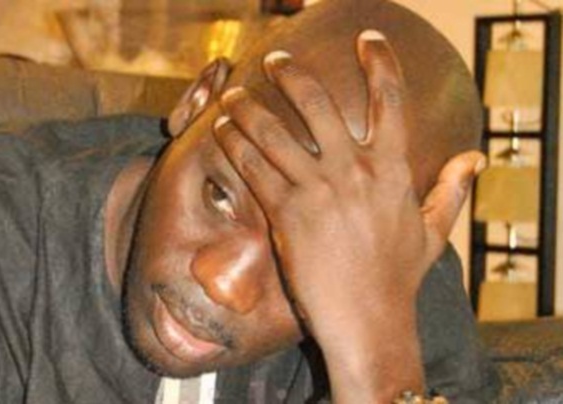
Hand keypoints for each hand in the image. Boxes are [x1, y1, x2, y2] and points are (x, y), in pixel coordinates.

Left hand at [213, 31, 484, 402]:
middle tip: (275, 61)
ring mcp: (318, 191)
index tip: (369, 38)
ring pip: (274, 133)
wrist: (368, 321)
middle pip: (318, 103)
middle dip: (291, 74)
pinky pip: (254, 169)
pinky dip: (234, 145)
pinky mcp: (287, 214)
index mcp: (392, 170)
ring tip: (231, 95)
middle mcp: (354, 171)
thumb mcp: (433, 232)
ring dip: (248, 108)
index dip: (380, 63)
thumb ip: (450, 190)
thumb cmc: (398, 279)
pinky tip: (222, 131)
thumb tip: (475, 159)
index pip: (390, 101)